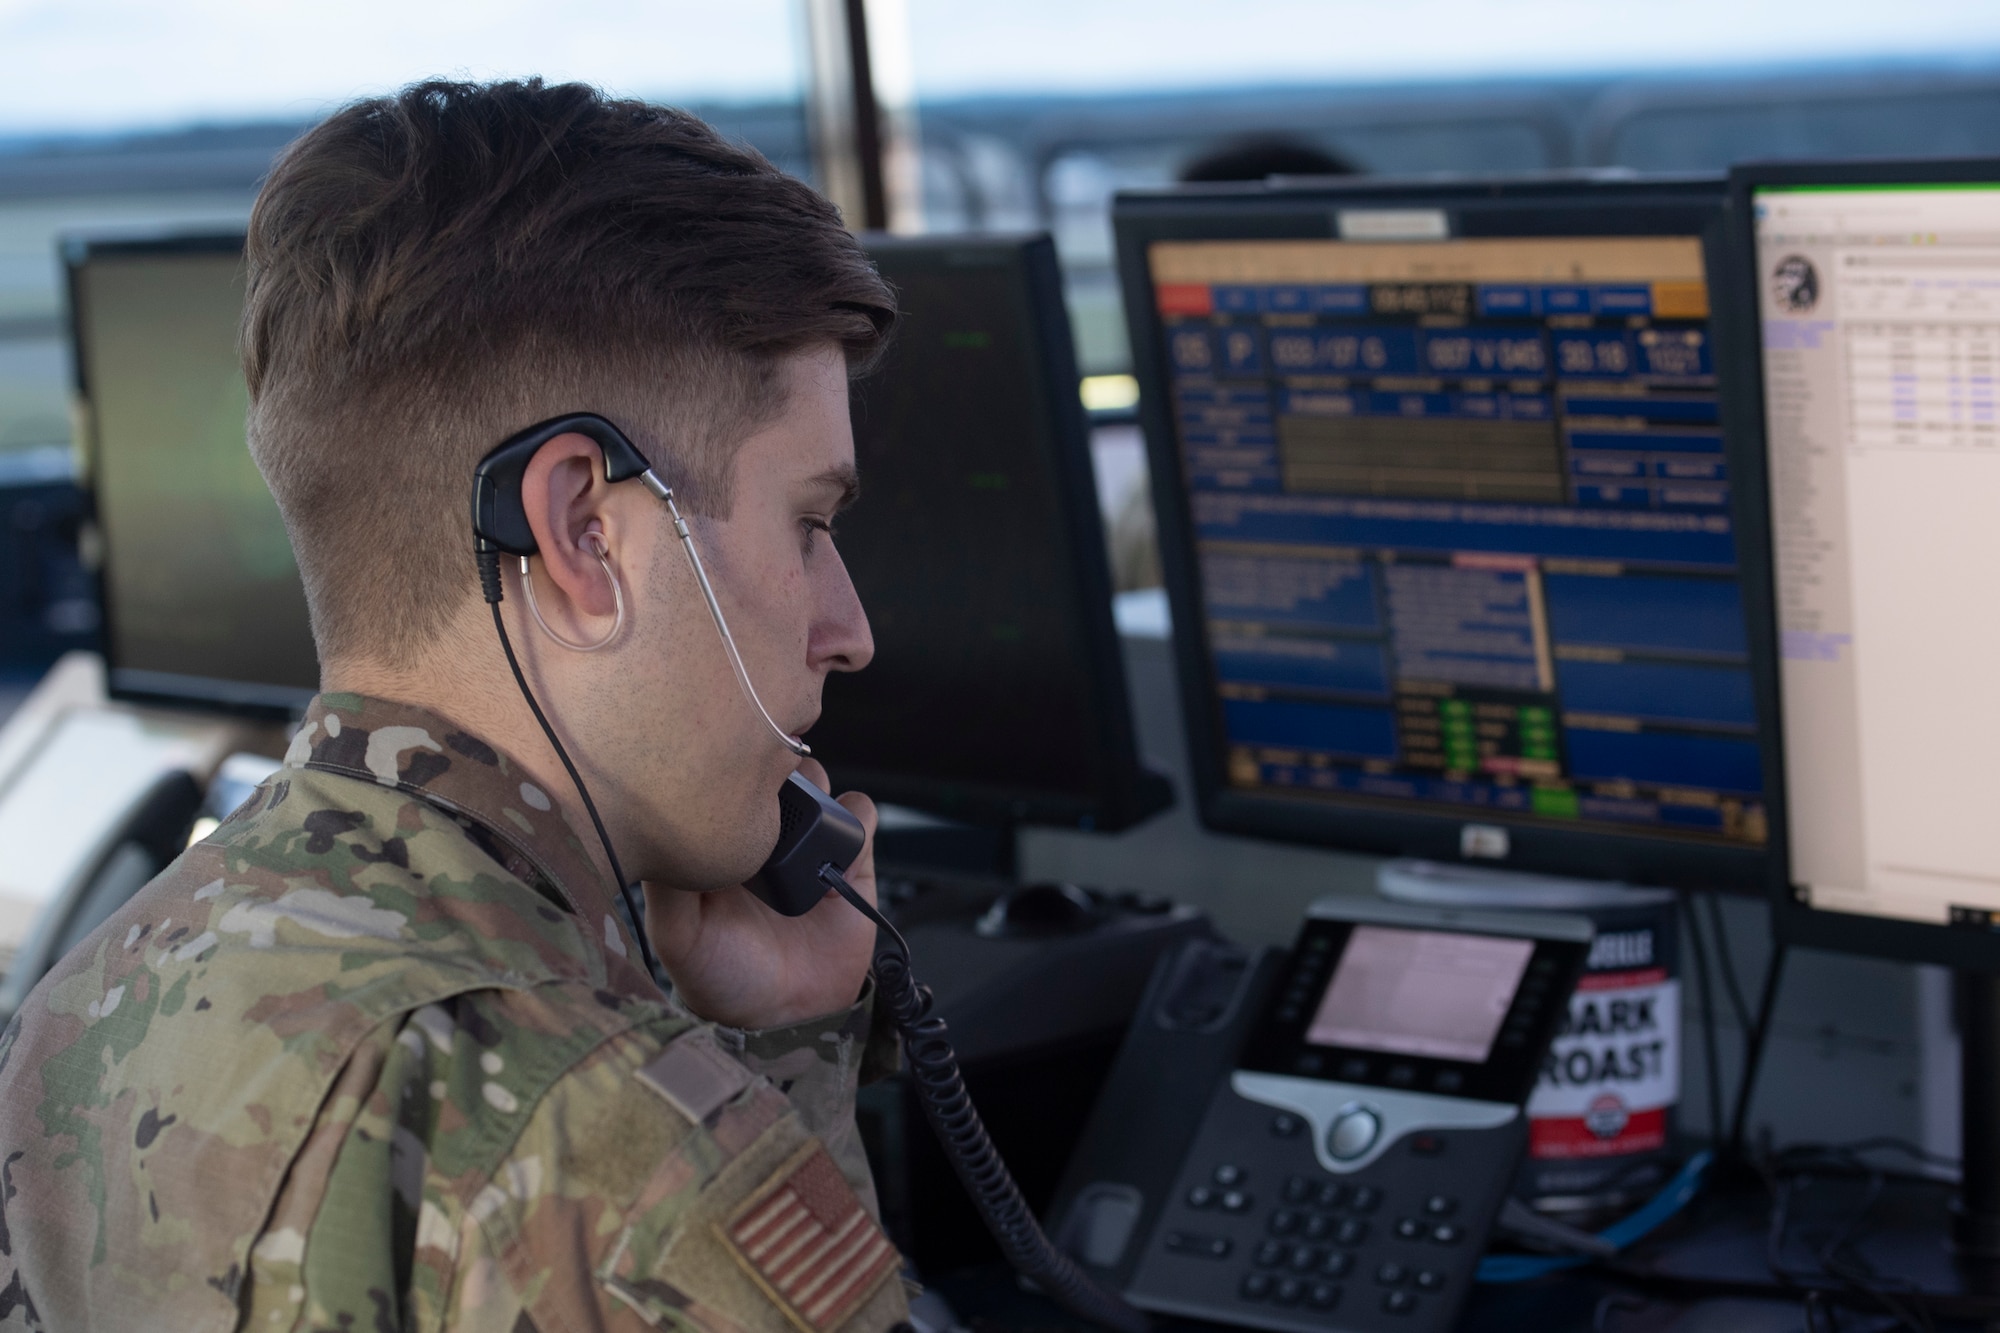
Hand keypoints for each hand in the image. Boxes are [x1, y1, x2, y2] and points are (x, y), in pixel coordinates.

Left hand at [641, 758, 879, 1029]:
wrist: (785, 1018)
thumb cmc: (719, 977)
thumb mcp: (678, 934)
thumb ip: (667, 884)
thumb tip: (660, 825)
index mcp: (716, 837)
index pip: (719, 777)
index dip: (724, 763)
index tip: (723, 766)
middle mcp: (761, 831)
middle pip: (770, 765)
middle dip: (771, 763)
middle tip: (766, 783)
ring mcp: (806, 841)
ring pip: (817, 778)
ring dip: (814, 783)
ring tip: (803, 813)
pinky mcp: (851, 860)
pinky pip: (862, 817)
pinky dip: (856, 819)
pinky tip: (838, 850)